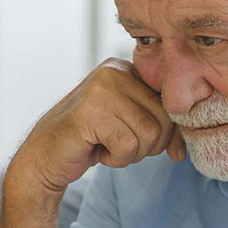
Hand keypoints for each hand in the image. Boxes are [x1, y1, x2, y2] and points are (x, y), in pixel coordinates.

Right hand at [7, 58, 186, 197]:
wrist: (45, 157)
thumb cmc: (92, 140)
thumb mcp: (130, 125)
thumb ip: (159, 126)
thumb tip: (182, 150)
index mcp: (126, 69)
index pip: (170, 102)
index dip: (169, 132)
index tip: (162, 148)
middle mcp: (114, 72)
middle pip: (164, 119)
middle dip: (149, 146)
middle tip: (121, 147)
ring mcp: (100, 89)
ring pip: (148, 134)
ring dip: (131, 154)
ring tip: (107, 147)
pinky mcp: (89, 112)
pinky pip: (127, 145)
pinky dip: (116, 159)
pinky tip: (97, 151)